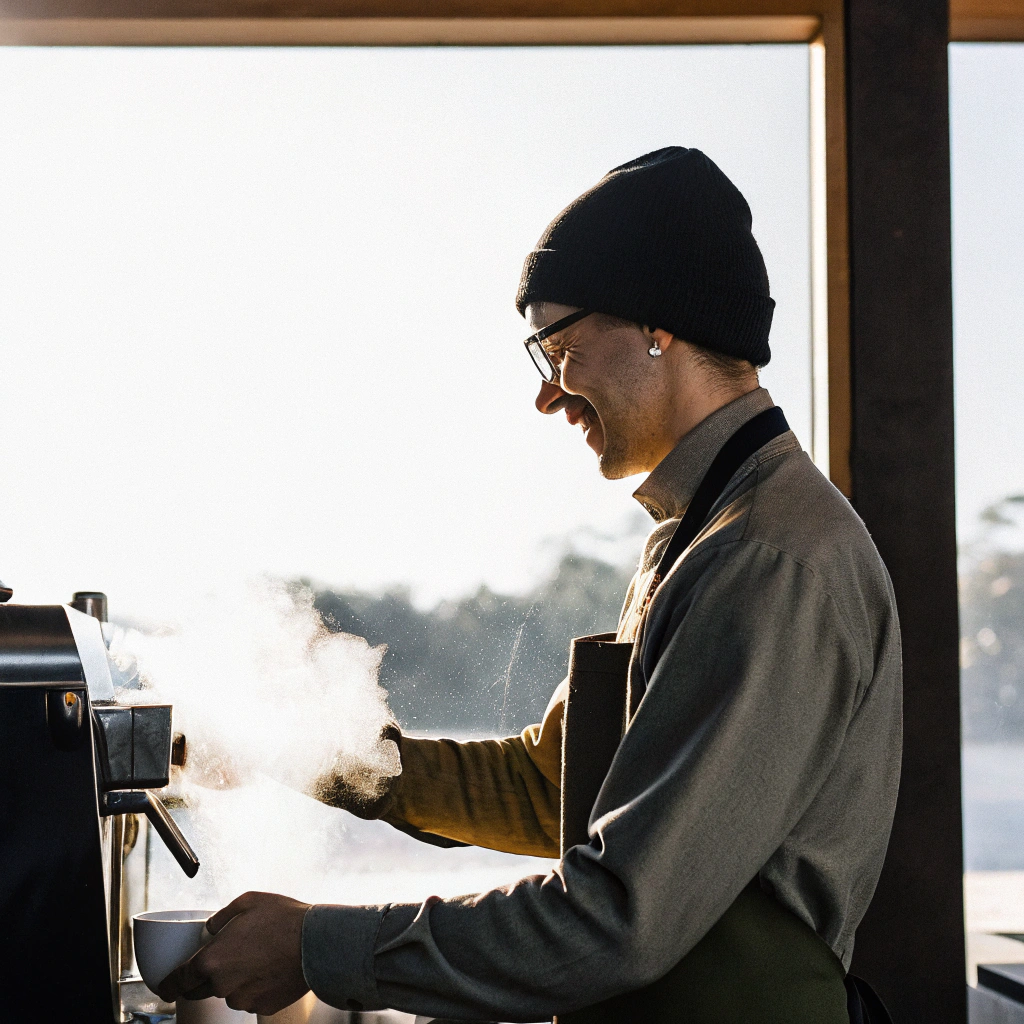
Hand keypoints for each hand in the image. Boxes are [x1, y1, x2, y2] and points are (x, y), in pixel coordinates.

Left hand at [157, 891, 310, 1014]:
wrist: (318, 943)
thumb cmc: (284, 919)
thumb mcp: (248, 902)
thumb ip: (221, 917)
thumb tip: (211, 927)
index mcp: (212, 960)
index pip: (178, 981)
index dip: (168, 984)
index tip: (166, 985)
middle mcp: (222, 985)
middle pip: (199, 990)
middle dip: (202, 978)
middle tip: (222, 960)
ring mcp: (242, 999)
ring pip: (227, 993)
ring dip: (233, 980)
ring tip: (258, 957)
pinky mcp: (261, 1007)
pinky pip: (249, 998)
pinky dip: (253, 987)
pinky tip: (269, 968)